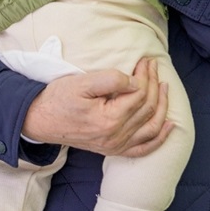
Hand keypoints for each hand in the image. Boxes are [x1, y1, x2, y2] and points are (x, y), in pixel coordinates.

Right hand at [22, 57, 172, 156]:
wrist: (40, 120)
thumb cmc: (59, 98)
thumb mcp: (83, 82)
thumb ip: (112, 79)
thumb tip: (135, 81)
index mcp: (109, 120)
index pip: (140, 94)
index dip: (145, 75)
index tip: (145, 60)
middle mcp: (115, 137)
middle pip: (147, 108)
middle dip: (153, 83)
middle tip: (152, 65)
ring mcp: (115, 146)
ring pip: (151, 126)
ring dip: (162, 105)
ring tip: (164, 85)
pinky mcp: (113, 150)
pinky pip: (143, 149)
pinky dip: (159, 138)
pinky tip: (170, 126)